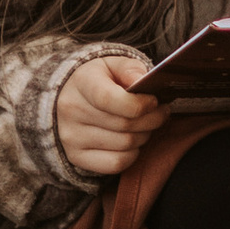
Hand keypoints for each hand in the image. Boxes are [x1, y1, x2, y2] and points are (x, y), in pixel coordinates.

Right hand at [53, 54, 160, 176]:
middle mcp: (71, 110)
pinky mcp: (76, 157)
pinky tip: (132, 141)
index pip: (109, 99)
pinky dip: (132, 154)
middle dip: (152, 120)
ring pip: (125, 144)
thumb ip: (130, 69)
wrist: (68, 98)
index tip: (154, 101)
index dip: (139, 104)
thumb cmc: (98, 81)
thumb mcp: (113, 65)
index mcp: (81, 82)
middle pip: (125, 124)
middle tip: (160, 113)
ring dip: (144, 136)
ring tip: (145, 125)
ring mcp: (72, 136)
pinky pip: (116, 163)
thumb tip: (141, 81)